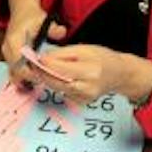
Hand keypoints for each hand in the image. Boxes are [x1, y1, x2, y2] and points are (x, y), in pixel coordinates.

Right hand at [1, 0, 62, 84]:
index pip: (19, 64)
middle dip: (30, 79)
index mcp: (14, 40)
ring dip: (27, 80)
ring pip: (14, 74)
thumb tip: (61, 32)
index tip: (43, 77)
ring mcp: (7, 54)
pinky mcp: (9, 57)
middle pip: (16, 72)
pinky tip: (36, 79)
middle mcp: (8, 49)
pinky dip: (24, 77)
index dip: (31, 74)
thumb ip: (53, 28)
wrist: (22, 11)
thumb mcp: (44, 20)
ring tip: (41, 82)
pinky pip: (14, 71)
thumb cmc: (32, 16)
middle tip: (45, 82)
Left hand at [28, 44, 148, 105]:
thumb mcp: (83, 49)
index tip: (34, 58)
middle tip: (33, 65)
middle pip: (56, 82)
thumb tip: (43, 58)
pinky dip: (59, 85)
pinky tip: (63, 78)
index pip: (60, 68)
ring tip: (44, 69)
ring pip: (58, 88)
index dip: (45, 64)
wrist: (119, 74)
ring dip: (48, 79)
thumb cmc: (102, 58)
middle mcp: (87, 87)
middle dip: (42, 73)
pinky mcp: (82, 102)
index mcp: (89, 70)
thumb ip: (62, 54)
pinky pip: (64, 92)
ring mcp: (85, 97)